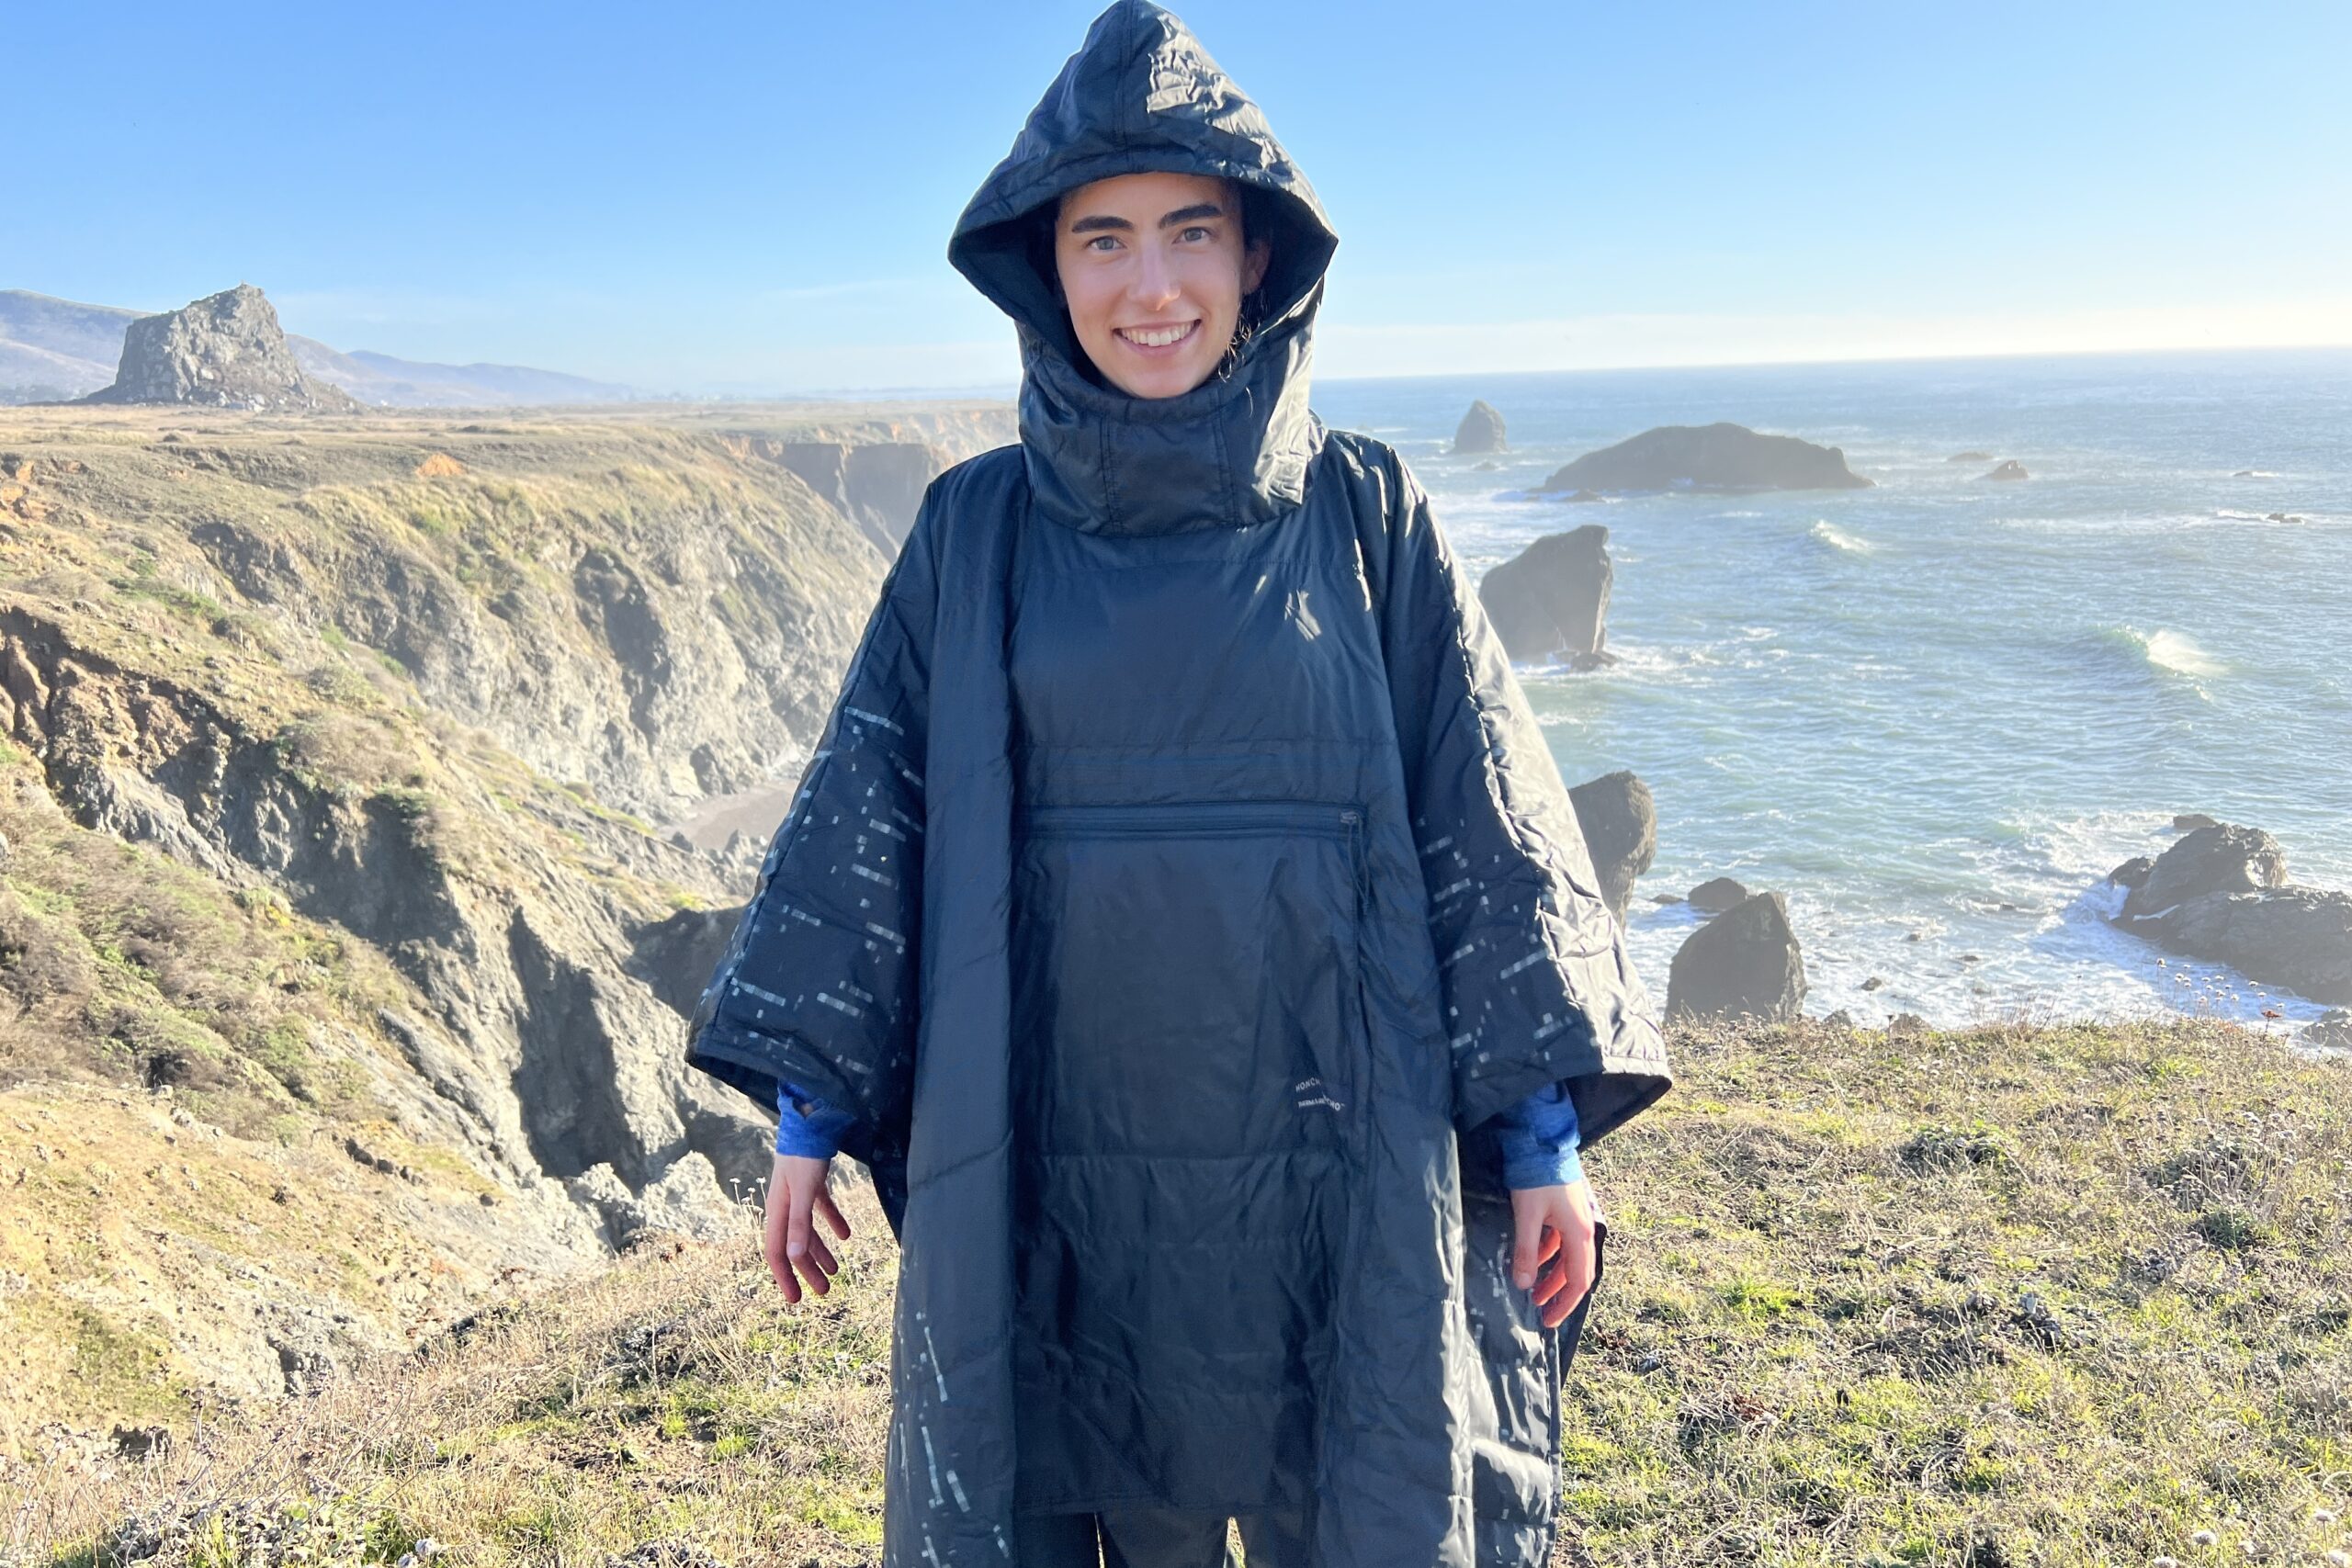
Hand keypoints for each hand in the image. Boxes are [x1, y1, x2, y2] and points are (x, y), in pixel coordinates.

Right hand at [764, 1152, 851, 1302]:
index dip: (785, 1277)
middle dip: (808, 1270)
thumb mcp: (803, 1191)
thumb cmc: (804, 1155)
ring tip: (837, 1271)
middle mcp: (785, 1205)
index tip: (796, 1299)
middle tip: (825, 1292)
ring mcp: (798, 1194)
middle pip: (795, 1246)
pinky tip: (846, 1235)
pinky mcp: (813, 1183)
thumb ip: (799, 1223)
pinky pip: (821, 1210)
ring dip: (821, 1252)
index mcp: (777, 1211)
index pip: (776, 1252)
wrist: (811, 1119)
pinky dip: (833, 1223)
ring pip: (808, 1231)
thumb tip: (794, 1257)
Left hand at [1509, 1176, 1599, 1327]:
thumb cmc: (1537, 1176)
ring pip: (1567, 1256)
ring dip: (1552, 1274)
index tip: (1549, 1320)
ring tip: (1532, 1289)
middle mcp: (1582, 1228)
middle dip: (1558, 1293)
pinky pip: (1561, 1240)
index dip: (1565, 1304)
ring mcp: (1575, 1218)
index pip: (1578, 1281)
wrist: (1543, 1139)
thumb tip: (1524, 1285)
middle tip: (1541, 1311)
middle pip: (1576, 1271)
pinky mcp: (1566, 1209)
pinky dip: (1548, 1253)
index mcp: (1579, 1234)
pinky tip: (1531, 1257)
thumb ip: (1526, 1251)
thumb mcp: (1527, 1215)